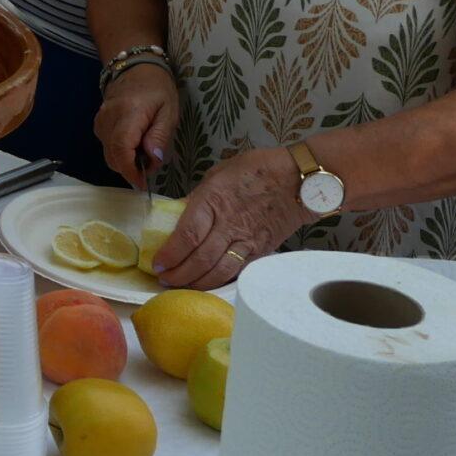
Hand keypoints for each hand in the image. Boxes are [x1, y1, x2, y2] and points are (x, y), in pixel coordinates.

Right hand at [95, 67, 179, 190]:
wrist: (135, 68)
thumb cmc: (157, 89)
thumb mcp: (169, 111)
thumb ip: (160, 136)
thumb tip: (152, 160)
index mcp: (129, 114)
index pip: (121, 149)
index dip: (130, 171)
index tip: (142, 184)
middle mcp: (108, 119)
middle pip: (112, 156)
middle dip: (131, 169)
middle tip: (151, 164)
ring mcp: (100, 122)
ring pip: (109, 154)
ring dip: (126, 162)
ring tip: (145, 151)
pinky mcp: (98, 124)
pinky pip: (107, 147)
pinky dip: (120, 153)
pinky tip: (134, 144)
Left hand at [151, 146, 304, 288]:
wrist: (298, 181)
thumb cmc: (256, 170)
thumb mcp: (218, 174)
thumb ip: (198, 197)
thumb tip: (179, 214)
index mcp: (213, 200)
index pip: (188, 235)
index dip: (170, 254)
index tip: (157, 263)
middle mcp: (229, 224)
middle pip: (200, 258)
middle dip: (179, 274)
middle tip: (164, 279)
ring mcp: (247, 240)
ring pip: (219, 271)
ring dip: (197, 283)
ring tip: (181, 286)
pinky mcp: (261, 251)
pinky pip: (238, 271)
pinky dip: (221, 281)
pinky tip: (208, 284)